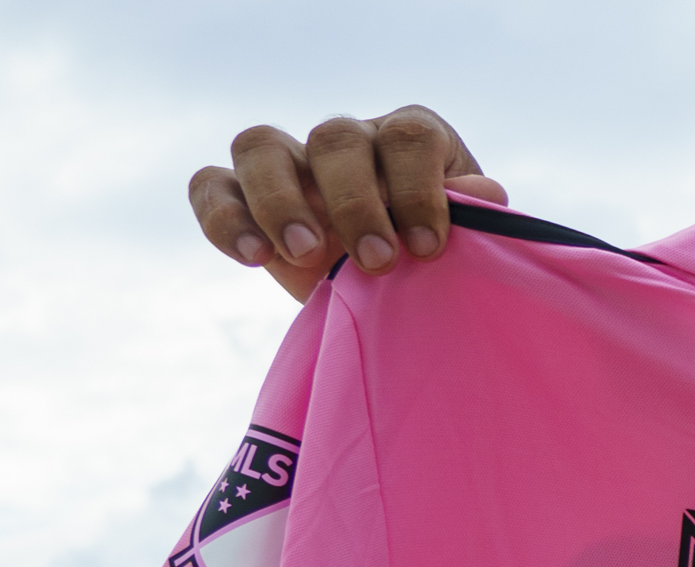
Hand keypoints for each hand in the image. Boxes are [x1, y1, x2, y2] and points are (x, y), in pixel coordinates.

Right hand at [189, 107, 503, 303]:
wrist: (395, 301)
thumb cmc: (441, 267)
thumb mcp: (467, 249)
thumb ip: (474, 223)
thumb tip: (484, 197)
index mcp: (409, 141)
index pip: (408, 137)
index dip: (419, 188)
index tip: (429, 247)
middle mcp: (347, 141)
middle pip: (334, 138)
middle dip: (355, 202)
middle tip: (376, 262)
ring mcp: (289, 165)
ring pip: (261, 146)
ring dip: (279, 199)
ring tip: (304, 254)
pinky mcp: (243, 198)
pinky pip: (211, 186)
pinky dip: (224, 217)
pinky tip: (255, 258)